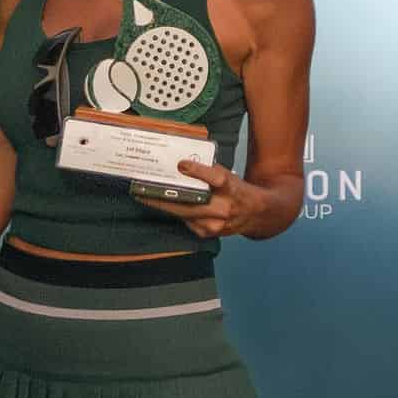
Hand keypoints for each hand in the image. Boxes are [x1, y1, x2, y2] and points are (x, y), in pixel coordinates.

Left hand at [140, 155, 257, 239]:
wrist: (255, 213)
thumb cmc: (237, 190)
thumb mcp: (228, 174)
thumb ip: (208, 171)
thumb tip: (180, 165)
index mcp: (230, 187)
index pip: (215, 178)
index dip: (198, 171)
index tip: (181, 165)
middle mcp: (224, 207)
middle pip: (190, 203)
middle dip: (164, 197)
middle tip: (142, 191)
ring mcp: (216, 224)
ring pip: (184, 215)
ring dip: (164, 206)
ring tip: (145, 197)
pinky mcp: (209, 233)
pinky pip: (186, 222)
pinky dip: (176, 213)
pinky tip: (164, 206)